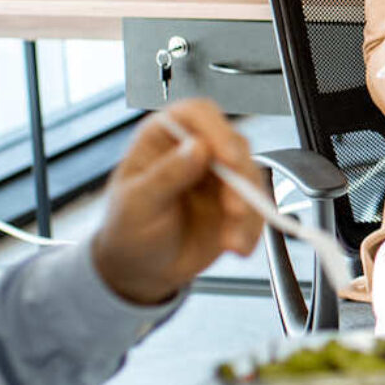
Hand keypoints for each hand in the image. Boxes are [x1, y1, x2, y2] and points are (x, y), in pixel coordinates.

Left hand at [89, 99, 263, 305]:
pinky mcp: (235, 202)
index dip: (216, 130)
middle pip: (233, 143)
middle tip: (232, 208)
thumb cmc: (127, 230)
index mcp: (164, 137)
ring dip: (248, 209)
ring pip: (251, 176)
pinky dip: (252, 229)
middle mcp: (196, 151)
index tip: (226, 158)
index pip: (197, 114)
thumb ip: (166, 175)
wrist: (140, 270)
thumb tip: (197, 147)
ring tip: (230, 239)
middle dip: (239, 178)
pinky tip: (236, 246)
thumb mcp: (137, 204)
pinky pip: (258, 208)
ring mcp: (218, 177)